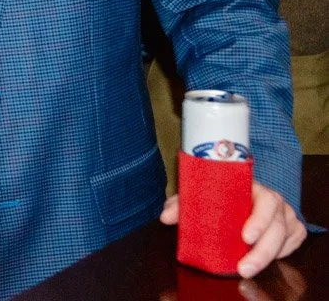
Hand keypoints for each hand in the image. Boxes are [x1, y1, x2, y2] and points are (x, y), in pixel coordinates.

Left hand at [159, 183, 307, 278]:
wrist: (245, 193)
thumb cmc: (222, 195)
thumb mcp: (201, 195)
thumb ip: (182, 204)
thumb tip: (164, 217)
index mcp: (254, 188)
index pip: (265, 201)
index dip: (258, 220)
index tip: (245, 236)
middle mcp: (275, 201)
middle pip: (277, 227)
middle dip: (262, 251)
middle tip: (244, 268)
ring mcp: (286, 216)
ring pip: (285, 239)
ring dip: (267, 257)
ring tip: (247, 269)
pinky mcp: (294, 229)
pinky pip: (292, 245)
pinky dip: (281, 254)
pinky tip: (266, 260)